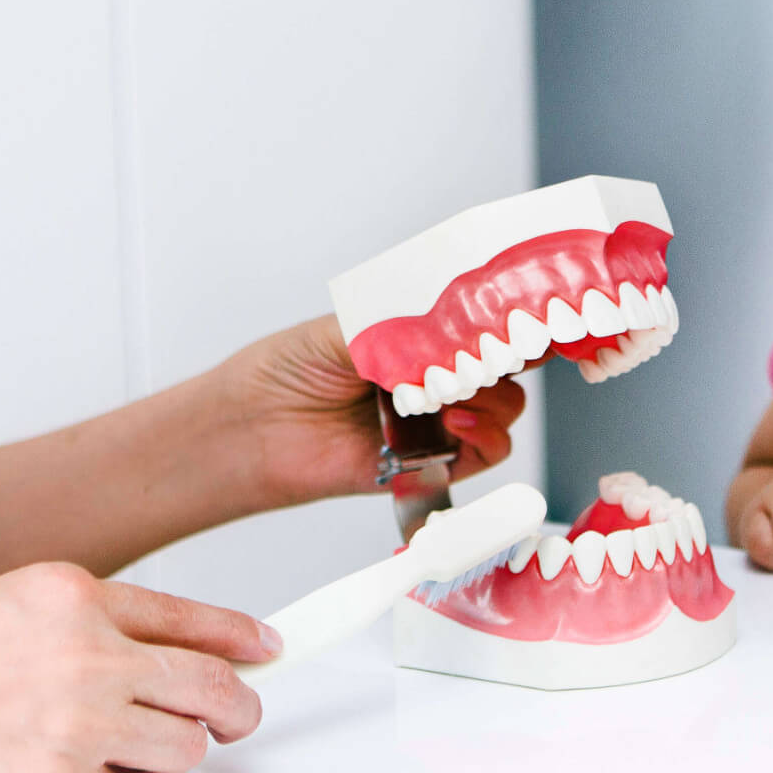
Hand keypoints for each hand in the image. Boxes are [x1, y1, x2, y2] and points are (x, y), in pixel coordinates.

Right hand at [0, 562, 275, 772]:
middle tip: (232, 720)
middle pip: (211, 690)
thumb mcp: (8, 602)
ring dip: (161, 756)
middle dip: (235, 710)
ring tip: (109, 749)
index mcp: (75, 595)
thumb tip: (159, 648)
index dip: (241, 639)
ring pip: (181, 751)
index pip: (190, 618)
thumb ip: (88, 621)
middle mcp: (89, 654)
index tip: (267, 650)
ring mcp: (77, 722)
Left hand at [225, 316, 525, 507]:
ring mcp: (436, 420)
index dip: (505, 317)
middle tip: (492, 349)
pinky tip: (455, 420)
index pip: (480, 325)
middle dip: (505, 355)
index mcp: (418, 337)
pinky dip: (486, 435)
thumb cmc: (287, 371)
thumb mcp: (347, 328)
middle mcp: (433, 378)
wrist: (253, 428)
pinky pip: (487, 453)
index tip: (518, 309)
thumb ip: (405, 325)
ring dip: (495, 396)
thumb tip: (456, 324)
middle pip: (504, 366)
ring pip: (505, 408)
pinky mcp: (433, 463)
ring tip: (456, 389)